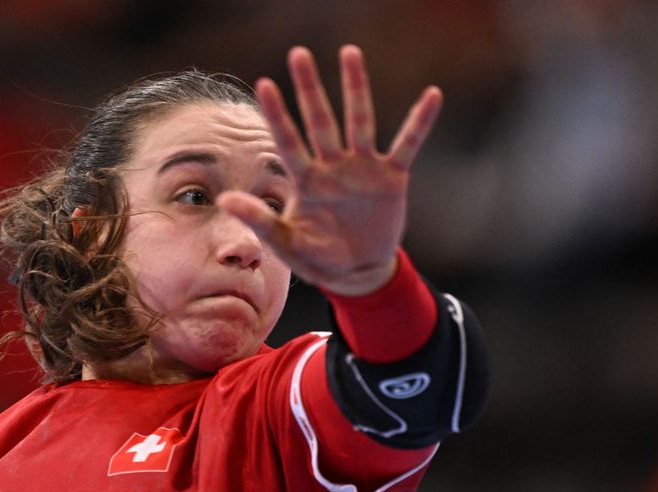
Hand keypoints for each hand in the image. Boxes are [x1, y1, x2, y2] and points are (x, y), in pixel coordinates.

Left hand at [219, 45, 441, 294]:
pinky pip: (408, 143)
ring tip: (349, 53)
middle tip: (298, 53)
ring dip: (355, 88)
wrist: (357, 273)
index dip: (277, 114)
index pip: (287, 141)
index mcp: (306, 180)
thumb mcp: (286, 243)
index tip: (264, 84)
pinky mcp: (392, 177)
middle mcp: (332, 166)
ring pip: (359, 120)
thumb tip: (225, 200)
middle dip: (310, 88)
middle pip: (320, 120)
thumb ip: (260, 220)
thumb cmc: (317, 257)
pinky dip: (420, 121)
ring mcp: (363, 168)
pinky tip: (432, 95)